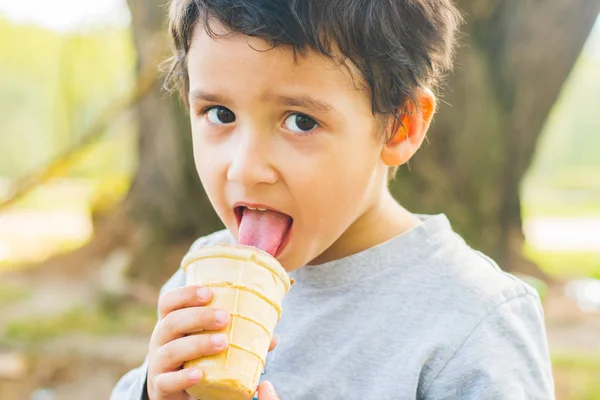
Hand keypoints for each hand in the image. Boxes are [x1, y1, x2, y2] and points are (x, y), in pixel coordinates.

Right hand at [146, 285, 277, 399]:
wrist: (178, 394)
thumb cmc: (197, 360)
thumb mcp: (210, 344)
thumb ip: (237, 337)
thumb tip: (273, 338)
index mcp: (171, 324)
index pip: (169, 302)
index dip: (186, 294)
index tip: (209, 292)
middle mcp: (160, 341)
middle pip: (171, 322)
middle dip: (198, 317)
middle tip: (225, 317)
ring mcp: (158, 364)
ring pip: (171, 350)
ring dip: (198, 344)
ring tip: (223, 342)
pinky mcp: (161, 387)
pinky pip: (167, 381)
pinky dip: (183, 377)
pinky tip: (199, 373)